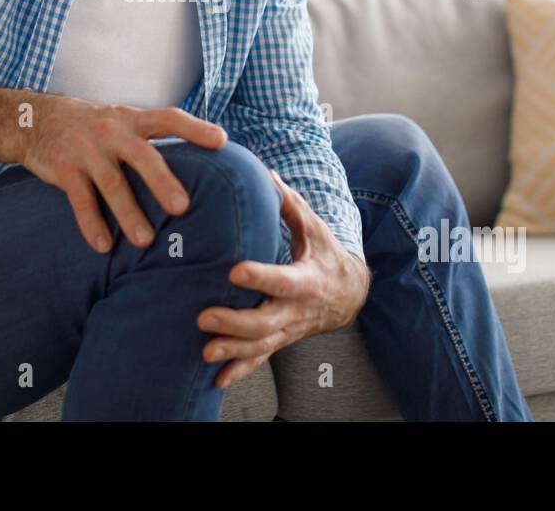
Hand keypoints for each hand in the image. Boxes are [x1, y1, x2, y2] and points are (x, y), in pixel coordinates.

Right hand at [18, 94, 227, 252]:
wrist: (34, 119)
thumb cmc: (92, 126)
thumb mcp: (120, 120)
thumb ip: (149, 138)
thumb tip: (195, 163)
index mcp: (132, 119)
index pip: (169, 118)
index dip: (195, 128)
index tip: (222, 141)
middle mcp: (112, 131)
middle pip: (142, 156)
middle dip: (162, 182)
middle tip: (182, 208)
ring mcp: (87, 150)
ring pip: (112, 184)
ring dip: (129, 214)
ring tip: (146, 241)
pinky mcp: (64, 168)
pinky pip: (81, 200)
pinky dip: (92, 224)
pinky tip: (104, 246)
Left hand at [197, 169, 370, 389]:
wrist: (350, 295)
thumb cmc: (325, 255)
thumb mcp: (314, 229)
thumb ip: (289, 204)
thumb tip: (266, 173)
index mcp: (306, 279)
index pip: (282, 279)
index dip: (260, 277)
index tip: (235, 271)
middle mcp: (296, 309)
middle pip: (266, 322)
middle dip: (236, 322)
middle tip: (204, 317)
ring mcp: (288, 329)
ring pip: (261, 345)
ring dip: (233, 350)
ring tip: (205, 351)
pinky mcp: (280, 340)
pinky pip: (260, 359)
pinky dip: (240, 371)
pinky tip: (217, 381)